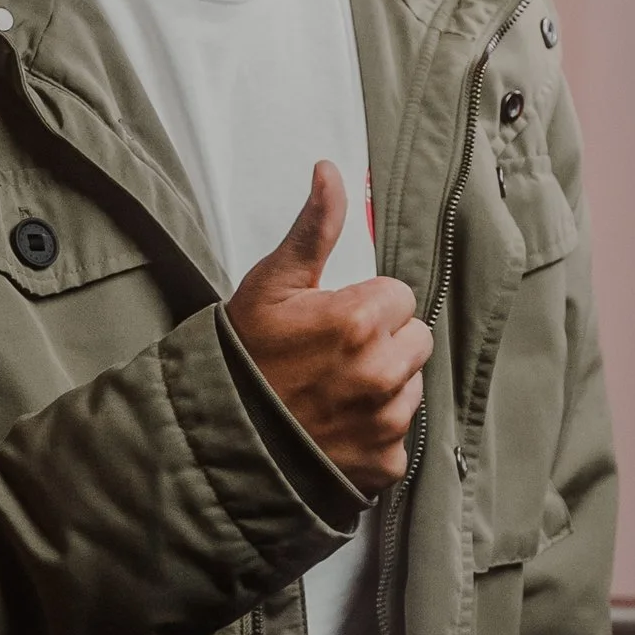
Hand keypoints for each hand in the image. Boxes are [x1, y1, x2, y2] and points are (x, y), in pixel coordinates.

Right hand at [229, 164, 432, 493]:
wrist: (218, 443)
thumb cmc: (241, 359)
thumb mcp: (270, 286)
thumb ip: (314, 229)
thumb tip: (331, 171)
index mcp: (359, 320)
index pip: (400, 297)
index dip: (365, 307)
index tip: (330, 324)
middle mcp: (381, 371)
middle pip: (416, 339)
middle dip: (384, 343)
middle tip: (333, 359)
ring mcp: (387, 421)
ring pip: (412, 386)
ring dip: (383, 387)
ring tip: (332, 396)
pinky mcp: (387, 462)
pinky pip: (399, 436)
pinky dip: (374, 434)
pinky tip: (337, 430)